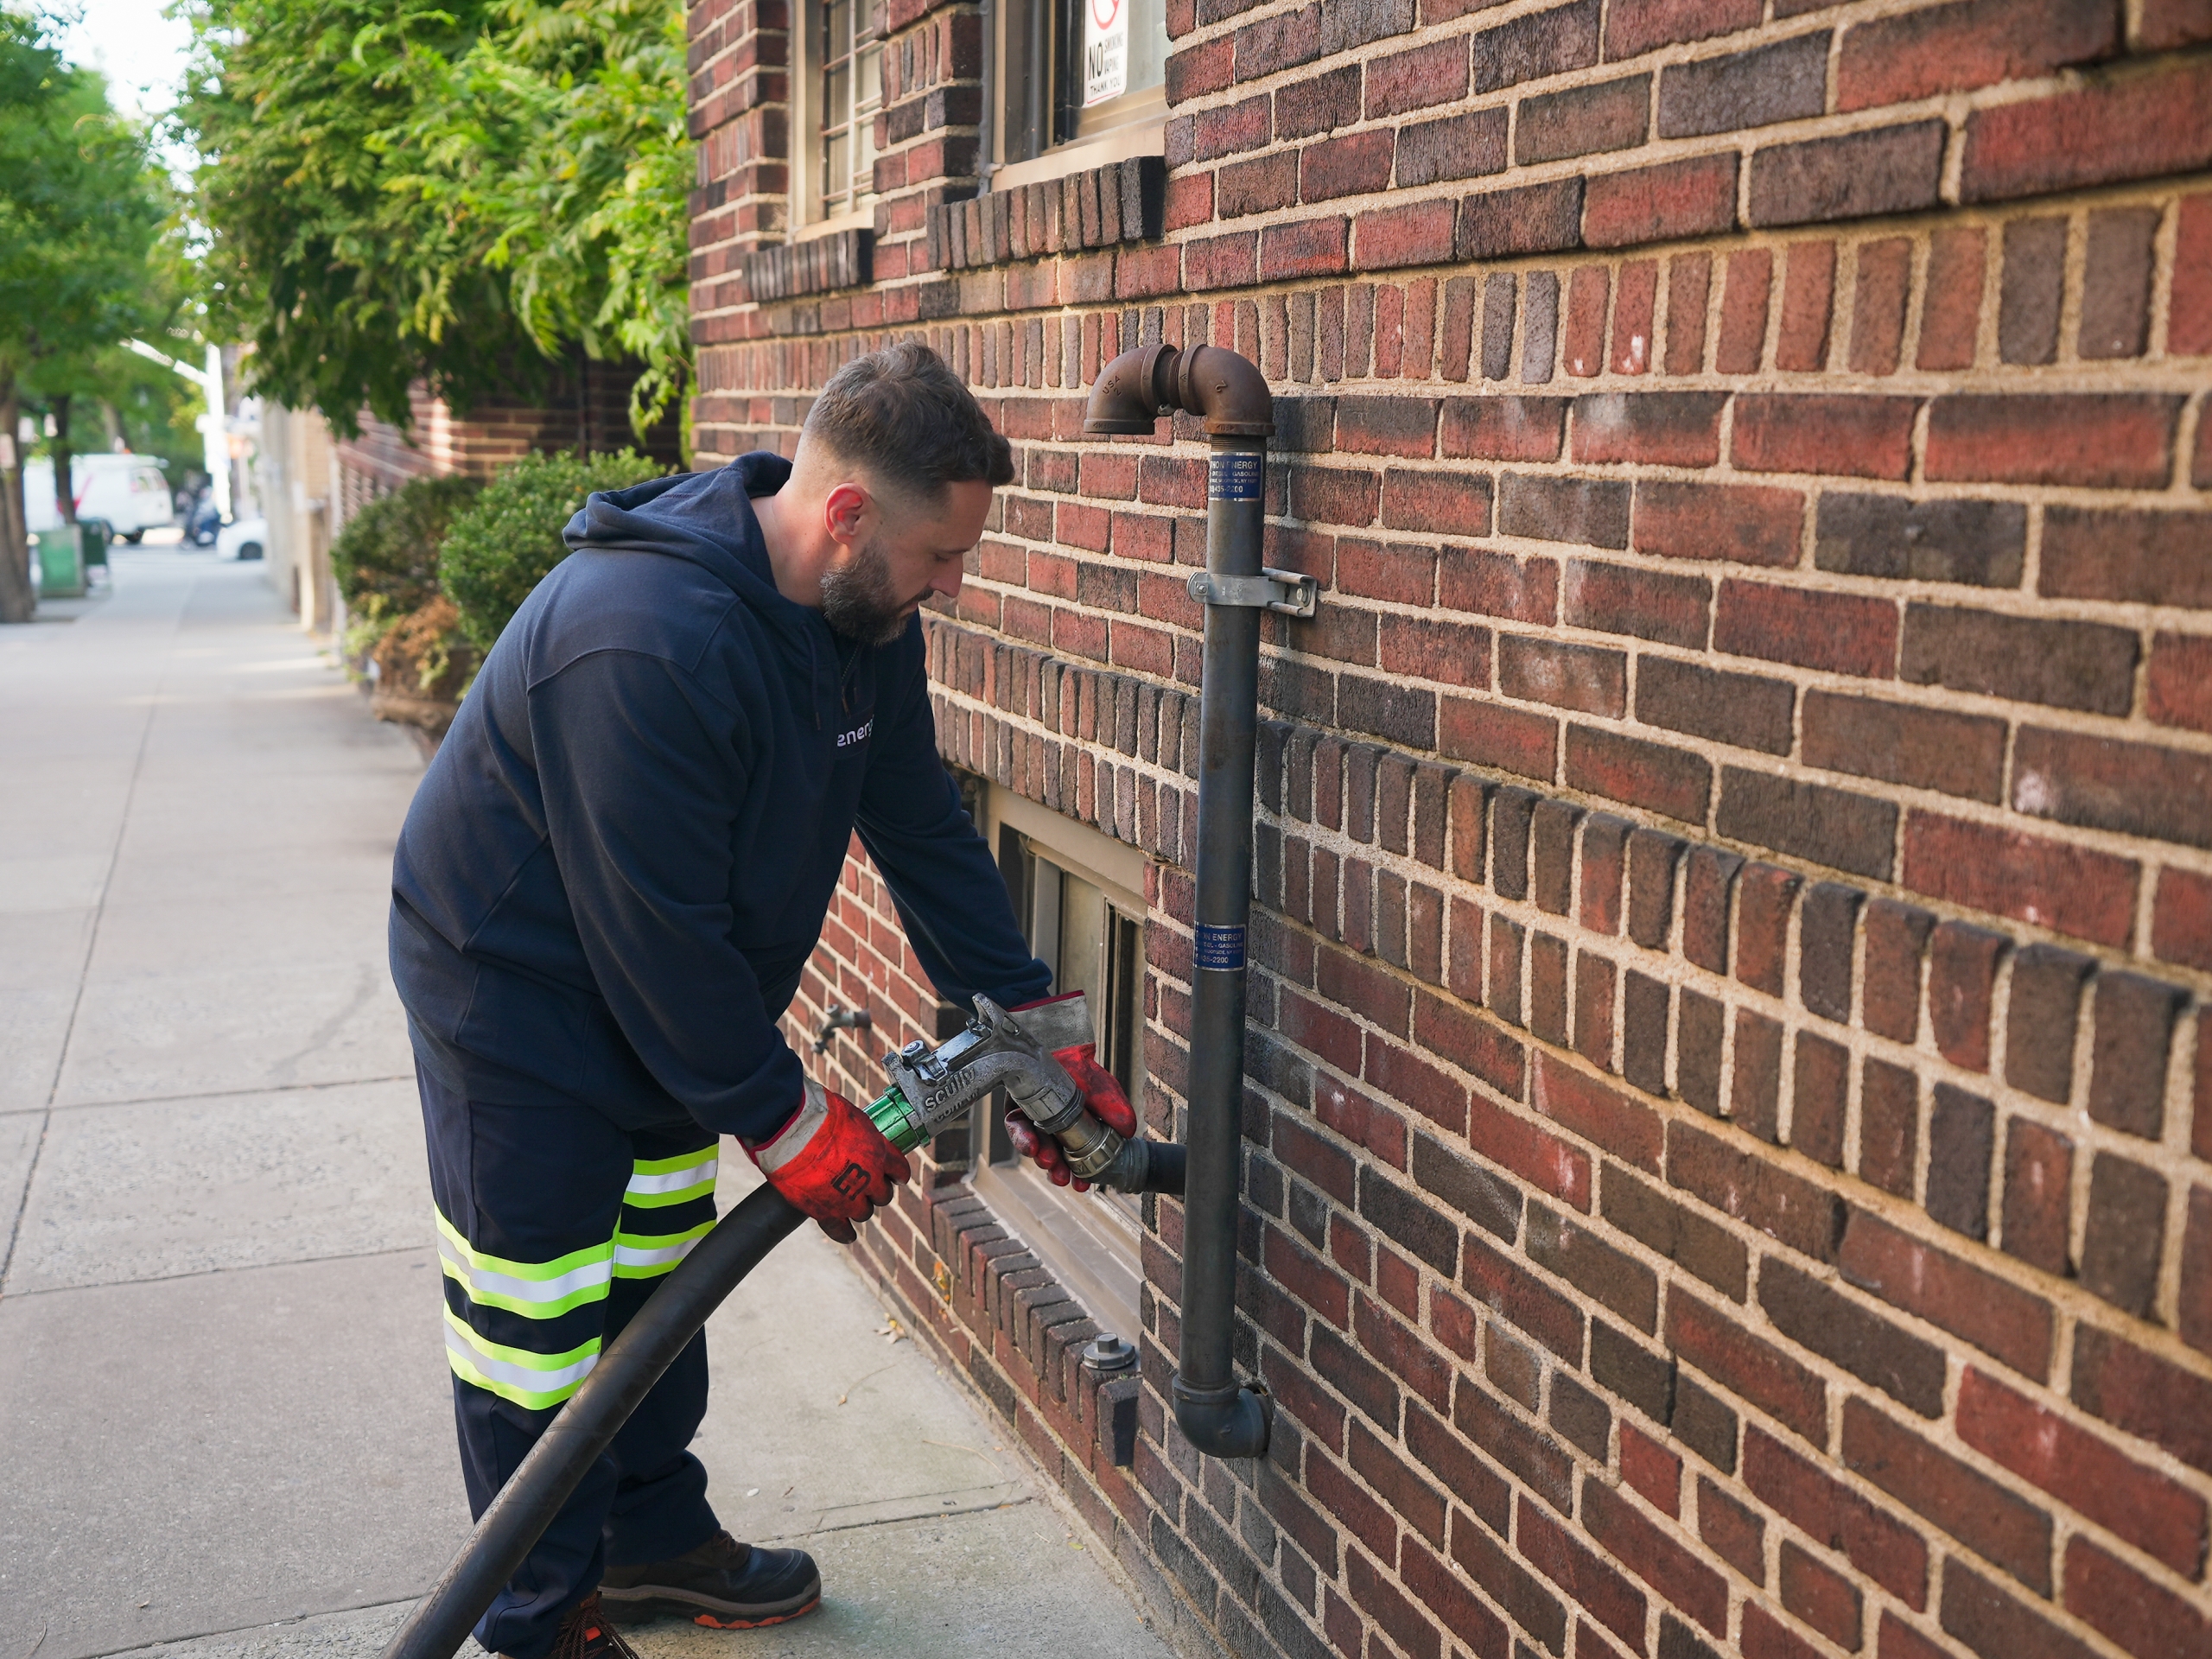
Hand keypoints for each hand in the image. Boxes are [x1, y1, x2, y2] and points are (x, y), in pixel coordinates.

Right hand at [748, 1081, 910, 1242]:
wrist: (792, 1129)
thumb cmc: (819, 1115)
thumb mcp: (852, 1117)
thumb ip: (861, 1135)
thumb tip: (857, 1136)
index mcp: (879, 1153)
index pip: (899, 1171)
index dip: (896, 1174)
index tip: (894, 1176)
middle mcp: (869, 1178)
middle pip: (883, 1196)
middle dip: (876, 1191)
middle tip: (865, 1186)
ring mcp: (849, 1197)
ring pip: (864, 1212)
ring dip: (859, 1207)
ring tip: (849, 1200)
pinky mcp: (825, 1210)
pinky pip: (840, 1230)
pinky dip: (844, 1233)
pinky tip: (848, 1235)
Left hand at [1005, 1039, 1139, 1192]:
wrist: (1061, 1040)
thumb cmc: (1083, 1069)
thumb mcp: (1104, 1092)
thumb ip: (1114, 1111)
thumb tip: (1129, 1132)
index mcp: (1074, 1131)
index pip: (1074, 1159)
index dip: (1078, 1175)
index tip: (1083, 1187)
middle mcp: (1051, 1128)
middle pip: (1052, 1157)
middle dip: (1059, 1171)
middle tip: (1065, 1180)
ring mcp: (1032, 1118)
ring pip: (1033, 1145)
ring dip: (1042, 1157)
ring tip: (1051, 1164)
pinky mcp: (1014, 1107)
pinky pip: (1015, 1126)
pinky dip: (1023, 1137)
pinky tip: (1032, 1145)